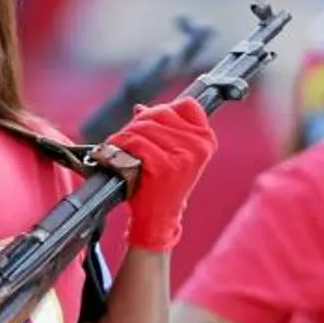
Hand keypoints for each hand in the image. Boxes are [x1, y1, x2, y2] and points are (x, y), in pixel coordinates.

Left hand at [105, 97, 216, 250]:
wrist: (159, 217)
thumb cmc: (163, 183)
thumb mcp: (173, 154)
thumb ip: (163, 129)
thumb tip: (140, 108)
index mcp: (205, 140)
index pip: (188, 105)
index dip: (164, 110)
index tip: (151, 121)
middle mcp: (199, 145)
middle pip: (161, 112)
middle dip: (139, 122)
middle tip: (129, 136)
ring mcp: (183, 155)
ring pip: (144, 126)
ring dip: (126, 135)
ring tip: (121, 148)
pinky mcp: (164, 165)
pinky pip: (136, 143)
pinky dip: (121, 146)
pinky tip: (118, 156)